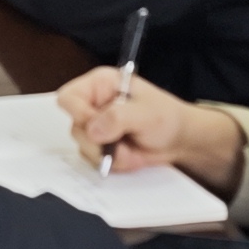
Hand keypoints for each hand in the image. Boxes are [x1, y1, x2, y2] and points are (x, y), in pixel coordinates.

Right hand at [56, 67, 244, 192]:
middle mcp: (93, 104)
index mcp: (99, 85)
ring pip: (83, 146)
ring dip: (108, 154)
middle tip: (122, 142)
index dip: (78, 114)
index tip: (98, 127)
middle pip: (75, 126)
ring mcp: (96, 127)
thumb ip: (117, 118)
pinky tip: (129, 155)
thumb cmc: (166, 117)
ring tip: (130, 149)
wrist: (179, 140)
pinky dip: (112, 162)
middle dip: (98, 141)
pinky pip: (94, 160)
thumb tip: (93, 130)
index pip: (69, 98)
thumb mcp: (145, 113)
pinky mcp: (101, 146)